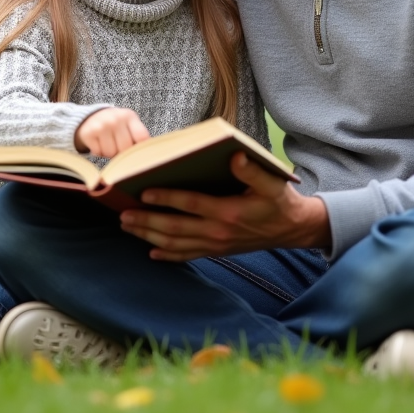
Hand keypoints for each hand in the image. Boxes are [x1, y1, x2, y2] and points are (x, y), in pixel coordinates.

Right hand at [75, 108, 149, 157]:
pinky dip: (98, 152)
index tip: (135, 150)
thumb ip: (138, 136)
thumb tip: (146, 155)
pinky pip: (99, 152)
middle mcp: (116, 119)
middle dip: (122, 152)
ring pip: (111, 153)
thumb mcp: (128, 124)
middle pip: (126, 148)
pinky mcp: (89, 133)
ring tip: (108, 143)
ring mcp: (102, 125)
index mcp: (129, 116)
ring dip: (109, 152)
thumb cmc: (115, 125)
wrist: (90, 117)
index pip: (142, 137)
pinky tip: (98, 143)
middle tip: (118, 145)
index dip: (140, 148)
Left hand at [118, 152, 330, 260]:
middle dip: (146, 221)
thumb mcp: (272, 182)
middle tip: (123, 215)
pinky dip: (168, 255)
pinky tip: (151, 253)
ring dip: (149, 236)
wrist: (291, 229)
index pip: (190, 204)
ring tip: (128, 227)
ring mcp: (215, 244)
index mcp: (228, 212)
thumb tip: (235, 156)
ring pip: (176, 244)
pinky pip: (188, 256)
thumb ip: (252, 171)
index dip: (166, 199)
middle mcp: (218, 231)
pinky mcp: (216, 251)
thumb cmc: (279, 201)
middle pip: (174, 228)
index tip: (144, 193)